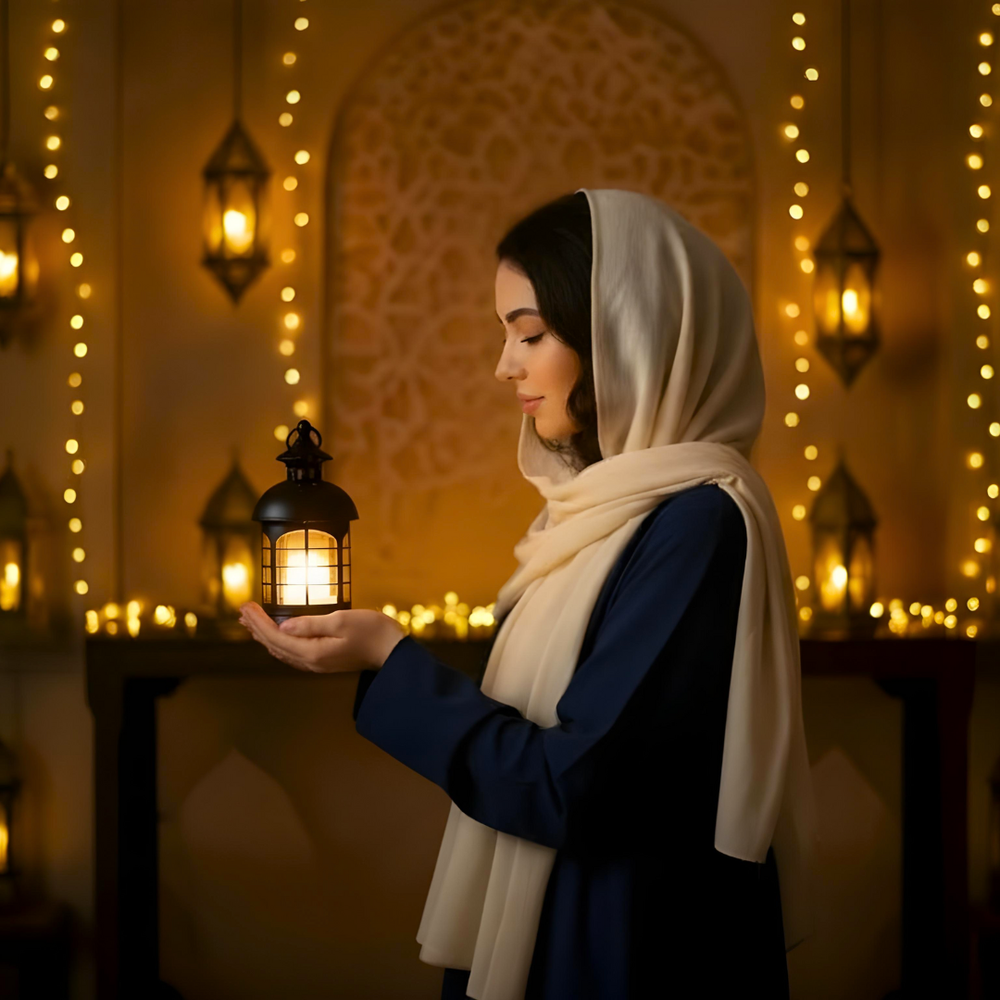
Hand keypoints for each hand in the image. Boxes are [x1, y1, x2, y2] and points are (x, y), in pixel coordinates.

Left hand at [238, 601, 405, 673]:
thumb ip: (310, 623)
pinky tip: (276, 635)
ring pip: (281, 650)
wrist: (393, 652)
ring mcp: (317, 663)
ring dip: (264, 635)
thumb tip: (283, 626)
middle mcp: (311, 661)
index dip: (258, 621)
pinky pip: (292, 652)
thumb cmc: (372, 632)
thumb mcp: (341, 620)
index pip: (275, 637)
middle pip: (274, 645)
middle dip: (256, 628)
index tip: (246, 606)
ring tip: (250, 622)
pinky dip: (278, 641)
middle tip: (242, 610)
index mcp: (312, 651)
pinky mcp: (324, 660)